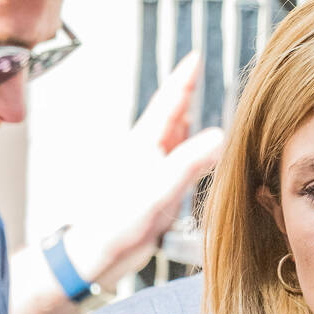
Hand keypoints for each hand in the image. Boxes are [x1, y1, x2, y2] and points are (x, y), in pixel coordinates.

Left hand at [65, 51, 224, 287]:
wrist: (94, 256)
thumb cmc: (114, 223)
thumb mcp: (156, 191)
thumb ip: (188, 164)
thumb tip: (219, 135)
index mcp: (143, 144)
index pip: (168, 103)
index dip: (183, 79)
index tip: (194, 56)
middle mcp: (147, 154)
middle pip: (170, 117)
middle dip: (185, 95)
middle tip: (198, 72)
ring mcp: (150, 175)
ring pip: (173, 141)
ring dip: (186, 124)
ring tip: (198, 107)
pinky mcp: (153, 196)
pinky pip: (176, 167)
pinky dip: (187, 155)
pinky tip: (191, 157)